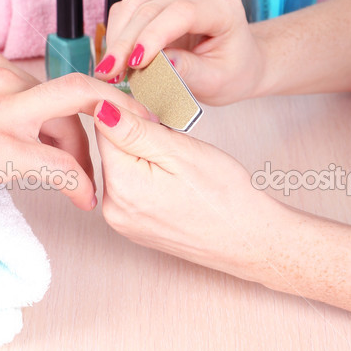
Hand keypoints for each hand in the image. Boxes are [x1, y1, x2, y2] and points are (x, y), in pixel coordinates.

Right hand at [0, 52, 107, 259]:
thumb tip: (8, 112)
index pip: (48, 83)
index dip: (71, 112)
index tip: (81, 131)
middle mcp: (0, 79)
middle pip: (73, 93)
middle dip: (99, 119)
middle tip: (104, 150)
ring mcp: (2, 113)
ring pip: (75, 117)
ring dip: (88, 154)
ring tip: (86, 183)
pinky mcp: (3, 151)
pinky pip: (60, 165)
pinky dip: (80, 183)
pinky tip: (81, 199)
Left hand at [92, 92, 290, 282]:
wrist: (251, 239)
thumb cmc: (225, 195)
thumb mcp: (180, 151)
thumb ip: (134, 130)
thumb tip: (99, 110)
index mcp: (121, 186)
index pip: (104, 129)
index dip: (132, 115)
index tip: (160, 121)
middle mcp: (113, 209)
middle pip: (112, 151)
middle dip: (138, 138)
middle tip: (175, 147)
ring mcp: (124, 222)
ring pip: (122, 169)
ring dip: (144, 157)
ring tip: (179, 168)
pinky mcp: (135, 228)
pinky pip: (132, 190)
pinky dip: (148, 178)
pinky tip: (175, 184)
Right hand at [93, 0, 264, 105]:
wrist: (239, 61)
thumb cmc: (233, 71)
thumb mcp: (216, 81)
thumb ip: (189, 72)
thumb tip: (158, 64)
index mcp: (224, 7)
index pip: (182, 12)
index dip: (153, 35)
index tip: (134, 63)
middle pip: (151, 8)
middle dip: (125, 43)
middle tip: (109, 73)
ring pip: (133, 6)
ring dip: (116, 38)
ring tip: (110, 70)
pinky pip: (128, 9)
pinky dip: (117, 33)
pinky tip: (116, 57)